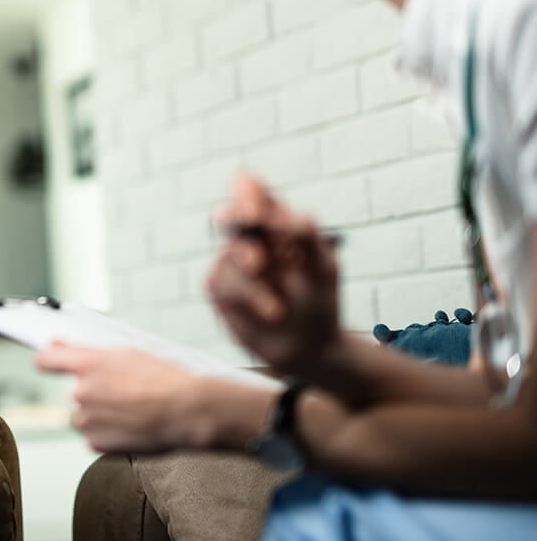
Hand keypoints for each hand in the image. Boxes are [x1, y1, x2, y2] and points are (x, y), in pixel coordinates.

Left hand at [35, 344, 212, 452]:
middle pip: (76, 391)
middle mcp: (82, 391)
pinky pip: (94, 436)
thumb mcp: (127, 353)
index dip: (48, 360)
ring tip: (133, 410)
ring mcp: (87, 419)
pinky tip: (132, 425)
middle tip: (125, 392)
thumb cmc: (164, 379)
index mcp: (88, 364)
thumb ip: (86, 351)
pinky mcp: (96, 442)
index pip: (46, 360)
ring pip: (85, 415)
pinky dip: (109, 432)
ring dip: (101, 414)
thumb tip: (56, 345)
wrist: (187, 411)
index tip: (51, 361)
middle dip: (95, 391)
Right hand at [206, 173, 340, 374]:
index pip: (255, 195)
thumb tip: (279, 215)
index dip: (249, 190)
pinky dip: (247, 297)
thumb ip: (305, 235)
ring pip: (230, 255)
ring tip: (278, 308)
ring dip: (254, 281)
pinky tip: (271, 312)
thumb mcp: (323, 267)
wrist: (309, 349)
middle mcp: (250, 239)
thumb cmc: (319, 303)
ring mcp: (231, 263)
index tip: (254, 196)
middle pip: (230, 215)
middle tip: (252, 217)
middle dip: (237, 215)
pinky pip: (220, 281)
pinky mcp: (218, 287)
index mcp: (275, 225)